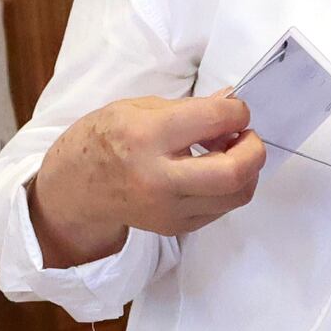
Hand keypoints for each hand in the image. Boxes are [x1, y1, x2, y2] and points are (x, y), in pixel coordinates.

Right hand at [29, 92, 264, 261]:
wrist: (76, 189)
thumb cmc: (105, 139)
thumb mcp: (137, 108)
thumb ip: (190, 108)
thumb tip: (232, 103)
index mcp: (145, 137)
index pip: (214, 120)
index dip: (237, 111)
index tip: (235, 109)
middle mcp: (158, 178)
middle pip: (233, 173)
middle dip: (254, 149)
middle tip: (246, 135)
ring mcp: (168, 209)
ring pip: (236, 195)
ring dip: (247, 170)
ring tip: (230, 152)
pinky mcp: (176, 227)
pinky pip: (222, 208)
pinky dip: (229, 187)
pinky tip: (213, 171)